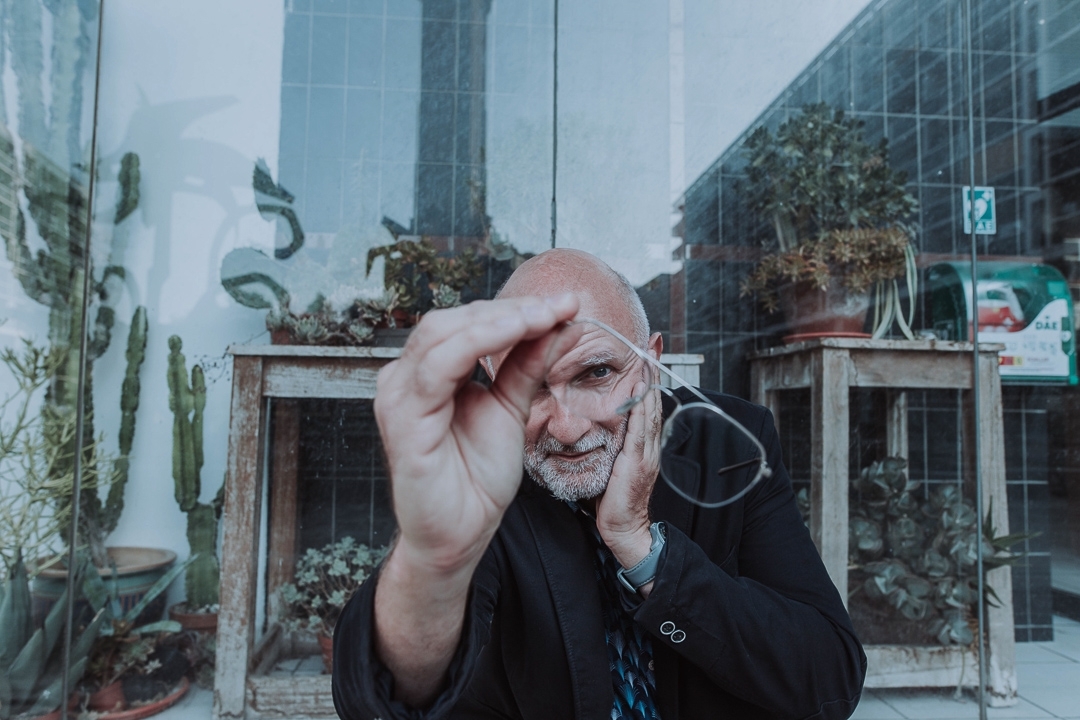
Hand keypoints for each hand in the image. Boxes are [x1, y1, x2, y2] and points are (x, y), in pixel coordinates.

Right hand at [375, 294, 580, 573]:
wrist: (462, 532)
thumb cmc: (476, 476)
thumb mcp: (511, 408)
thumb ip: (527, 364)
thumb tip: (558, 321)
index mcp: (427, 373)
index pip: (467, 323)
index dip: (516, 309)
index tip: (565, 303)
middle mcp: (406, 378)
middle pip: (453, 320)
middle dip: (512, 309)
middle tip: (560, 305)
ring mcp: (399, 396)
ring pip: (444, 334)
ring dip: (500, 319)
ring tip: (545, 315)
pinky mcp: (402, 420)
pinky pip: (438, 367)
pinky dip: (480, 342)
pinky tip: (517, 332)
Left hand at [596, 368, 662, 580]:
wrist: (624, 528)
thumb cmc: (613, 499)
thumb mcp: (613, 462)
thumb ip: (613, 441)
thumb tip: (601, 420)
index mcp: (644, 443)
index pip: (649, 402)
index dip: (650, 376)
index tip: (649, 351)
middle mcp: (650, 444)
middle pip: (654, 399)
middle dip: (654, 369)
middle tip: (653, 342)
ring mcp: (647, 453)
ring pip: (650, 410)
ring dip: (650, 382)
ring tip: (648, 356)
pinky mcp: (638, 463)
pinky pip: (640, 431)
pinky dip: (641, 409)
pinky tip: (640, 392)